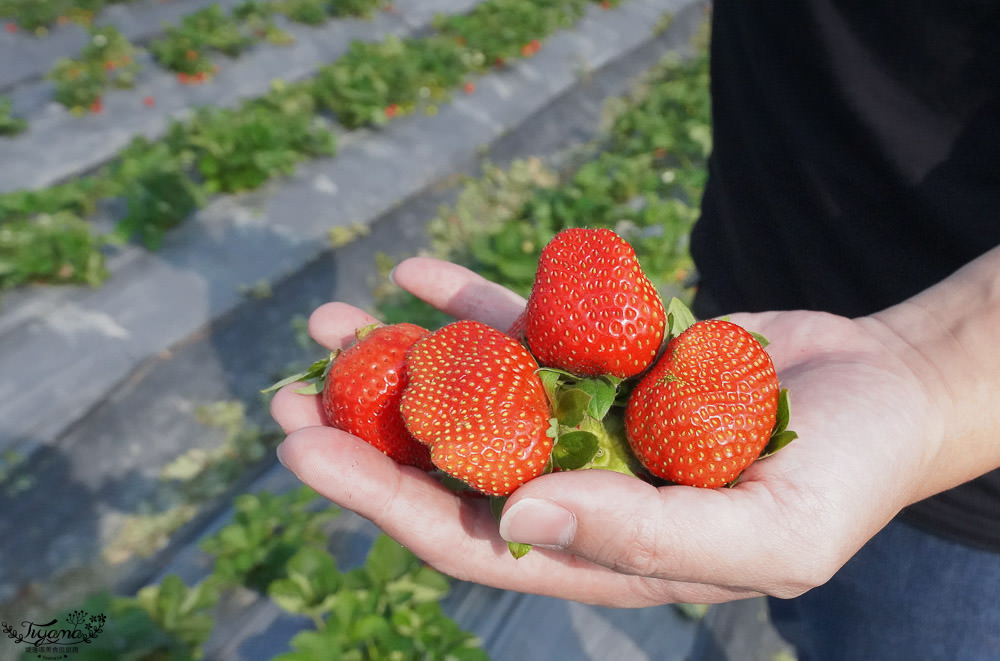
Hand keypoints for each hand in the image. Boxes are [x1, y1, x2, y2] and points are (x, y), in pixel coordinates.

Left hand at [271, 257, 942, 606]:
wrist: (887, 391)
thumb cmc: (843, 476)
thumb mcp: (764, 531)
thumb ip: (643, 537)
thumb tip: (518, 519)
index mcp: (601, 550)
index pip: (470, 536)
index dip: (383, 499)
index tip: (305, 451)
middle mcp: (579, 488)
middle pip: (452, 466)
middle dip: (368, 433)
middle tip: (285, 394)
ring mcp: (587, 421)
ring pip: (478, 391)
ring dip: (404, 359)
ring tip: (334, 323)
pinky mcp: (604, 362)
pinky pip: (527, 329)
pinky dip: (475, 303)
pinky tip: (418, 273)